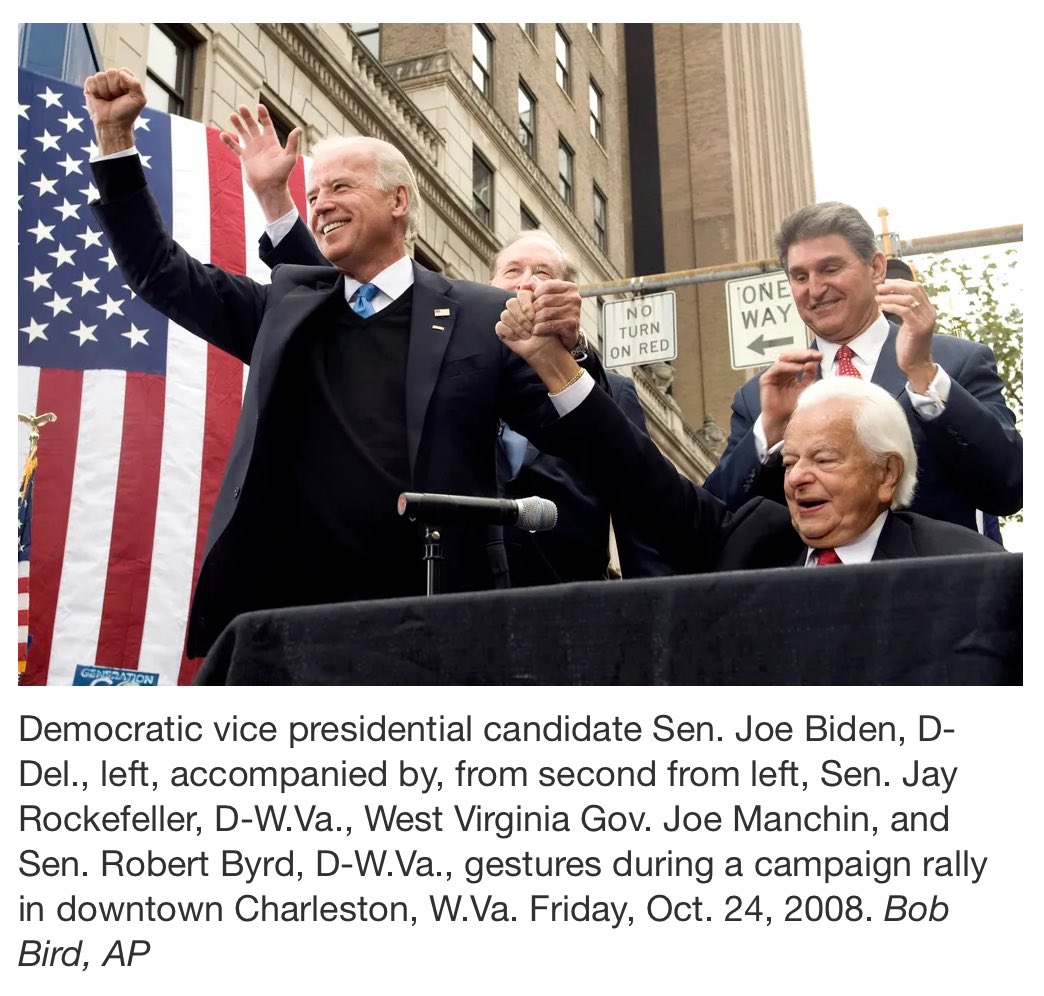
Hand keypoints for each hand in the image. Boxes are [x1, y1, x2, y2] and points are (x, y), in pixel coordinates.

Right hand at [83, 68, 145, 154]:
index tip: (125, 94)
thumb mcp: (139, 100)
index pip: (123, 71)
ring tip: (108, 100)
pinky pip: (90, 80)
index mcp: (126, 80)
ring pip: (100, 76)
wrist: (113, 124)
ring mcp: (102, 82)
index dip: (124, 84)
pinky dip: (95, 91)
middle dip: (114, 88)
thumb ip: (136, 84)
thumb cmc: (127, 113)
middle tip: (116, 98)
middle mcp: (114, 79)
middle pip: (111, 72)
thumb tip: (121, 72)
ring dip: (105, 91)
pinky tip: (99, 99)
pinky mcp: (90, 86)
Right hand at [220, 105, 300, 222]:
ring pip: (242, 134)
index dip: (263, 115)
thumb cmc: (282, 175)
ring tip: (232, 115)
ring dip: (237, 125)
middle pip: (252, 126)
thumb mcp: (289, 157)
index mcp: (271, 142)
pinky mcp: (244, 159)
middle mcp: (261, 145)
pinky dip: (228, 142)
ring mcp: (251, 151)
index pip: (266, 125)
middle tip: (241, 107)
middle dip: (247, 116)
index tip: (259, 106)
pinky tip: (222, 135)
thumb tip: (298, 129)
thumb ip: (292, 143)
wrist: (270, 188)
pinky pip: (235, 148)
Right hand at [496, 294, 579, 391]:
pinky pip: (499, 325)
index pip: (521, 294)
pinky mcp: (503, 331)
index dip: (526, 305)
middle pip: (511, 303)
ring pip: (505, 314)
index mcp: (527, 302)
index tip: (534, 316)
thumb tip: (531, 278)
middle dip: (522, 317)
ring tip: (526, 335)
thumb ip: (542, 294)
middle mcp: (517, 309)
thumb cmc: (549, 331)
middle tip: (530, 327)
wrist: (546, 348)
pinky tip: (517, 338)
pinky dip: (509, 332)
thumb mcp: (548, 310)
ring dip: (517, 326)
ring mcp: (509, 320)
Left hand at [529, 279, 581, 349]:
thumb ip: (536, 289)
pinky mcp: (572, 324)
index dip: (536, 294)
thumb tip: (522, 286)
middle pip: (545, 299)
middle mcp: (574, 297)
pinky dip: (540, 328)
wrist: (569, 333)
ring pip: (546, 312)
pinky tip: (535, 331)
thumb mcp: (549, 298)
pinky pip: (550, 324)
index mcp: (570, 287)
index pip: (547, 285)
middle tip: (529, 316)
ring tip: (531, 324)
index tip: (532, 303)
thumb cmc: (557, 313)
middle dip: (534, 309)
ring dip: (536, 320)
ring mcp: (574, 310)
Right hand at [759, 348, 822, 445]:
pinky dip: (789, 366)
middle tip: (815, 354)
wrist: (782, 421)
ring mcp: (773, 375)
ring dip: (798, 357)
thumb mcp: (805, 388)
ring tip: (809, 358)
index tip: (821, 356)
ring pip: (784, 359)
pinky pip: (777, 368)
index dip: (809, 356)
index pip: (799, 359)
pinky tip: (799, 368)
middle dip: (804, 354)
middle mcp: (781, 372)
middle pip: (792, 356)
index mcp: (790, 373)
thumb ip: (809, 375)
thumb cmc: (792, 407)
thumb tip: (814, 361)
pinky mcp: (766, 379)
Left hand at [877, 278, 936, 391]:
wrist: (916, 364)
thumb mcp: (908, 323)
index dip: (901, 282)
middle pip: (914, 289)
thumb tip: (890, 296)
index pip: (917, 287)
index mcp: (928, 309)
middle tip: (879, 287)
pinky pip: (905, 311)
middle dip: (894, 286)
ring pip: (909, 299)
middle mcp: (929, 312)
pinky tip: (882, 307)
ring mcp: (925, 320)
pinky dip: (892, 306)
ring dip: (890, 296)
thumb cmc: (909, 344)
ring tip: (877, 297)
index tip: (886, 282)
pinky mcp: (918, 329)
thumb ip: (905, 310)